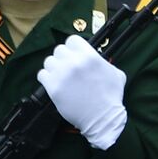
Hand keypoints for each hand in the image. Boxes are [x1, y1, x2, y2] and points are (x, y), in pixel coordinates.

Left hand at [38, 35, 126, 149]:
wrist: (102, 118)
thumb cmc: (111, 97)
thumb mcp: (116, 73)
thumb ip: (103, 62)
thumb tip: (96, 58)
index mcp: (90, 56)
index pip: (72, 40)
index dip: (73, 47)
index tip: (74, 54)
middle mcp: (74, 62)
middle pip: (59, 50)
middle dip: (63, 58)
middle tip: (68, 67)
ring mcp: (62, 74)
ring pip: (49, 61)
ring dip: (54, 67)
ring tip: (61, 76)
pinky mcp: (53, 87)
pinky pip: (42, 74)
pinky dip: (47, 78)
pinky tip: (55, 83)